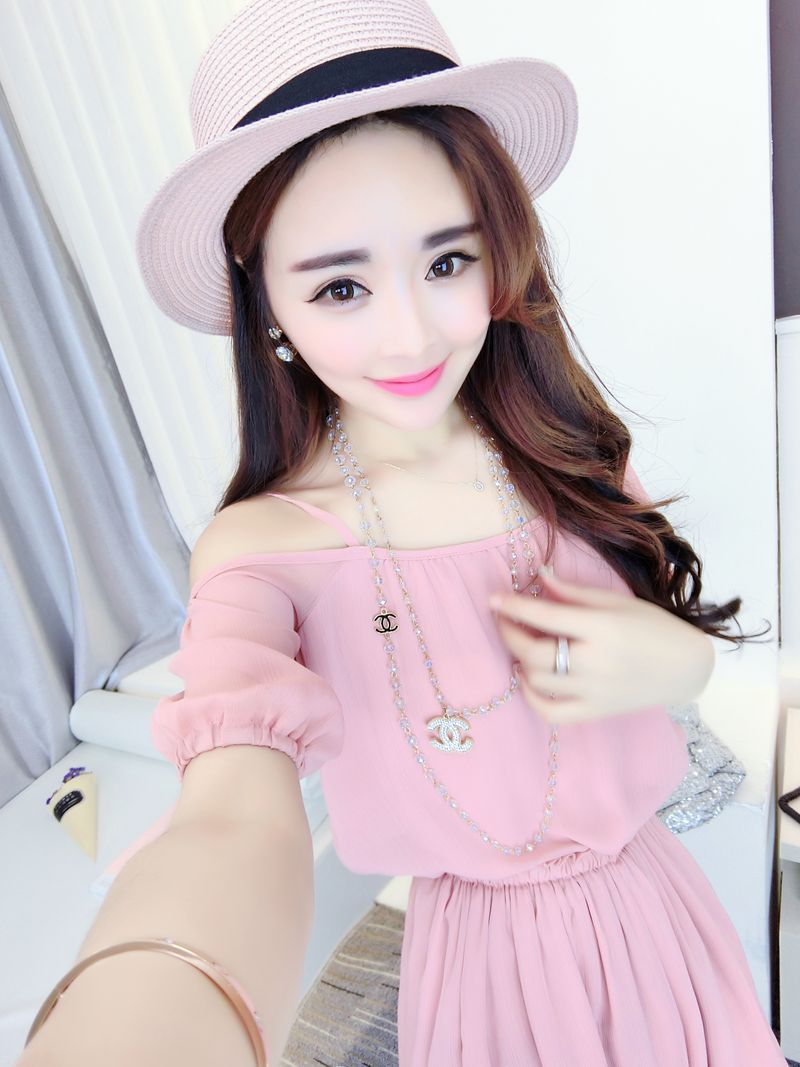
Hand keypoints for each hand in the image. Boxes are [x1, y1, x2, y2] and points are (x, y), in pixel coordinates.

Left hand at [490, 567, 714, 725]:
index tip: (493, 599)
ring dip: (520, 660)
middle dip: (510, 634)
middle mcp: (596, 662)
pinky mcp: (596, 712)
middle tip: (503, 620)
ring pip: (538, 680)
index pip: (545, 617)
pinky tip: (529, 677)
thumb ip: (573, 593)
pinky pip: (551, 712)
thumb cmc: (653, 626)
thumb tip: (538, 576)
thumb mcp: (616, 601)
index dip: (513, 607)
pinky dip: (531, 696)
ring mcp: (595, 692)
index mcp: (603, 628)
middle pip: (534, 653)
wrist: (686, 667)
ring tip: (521, 644)